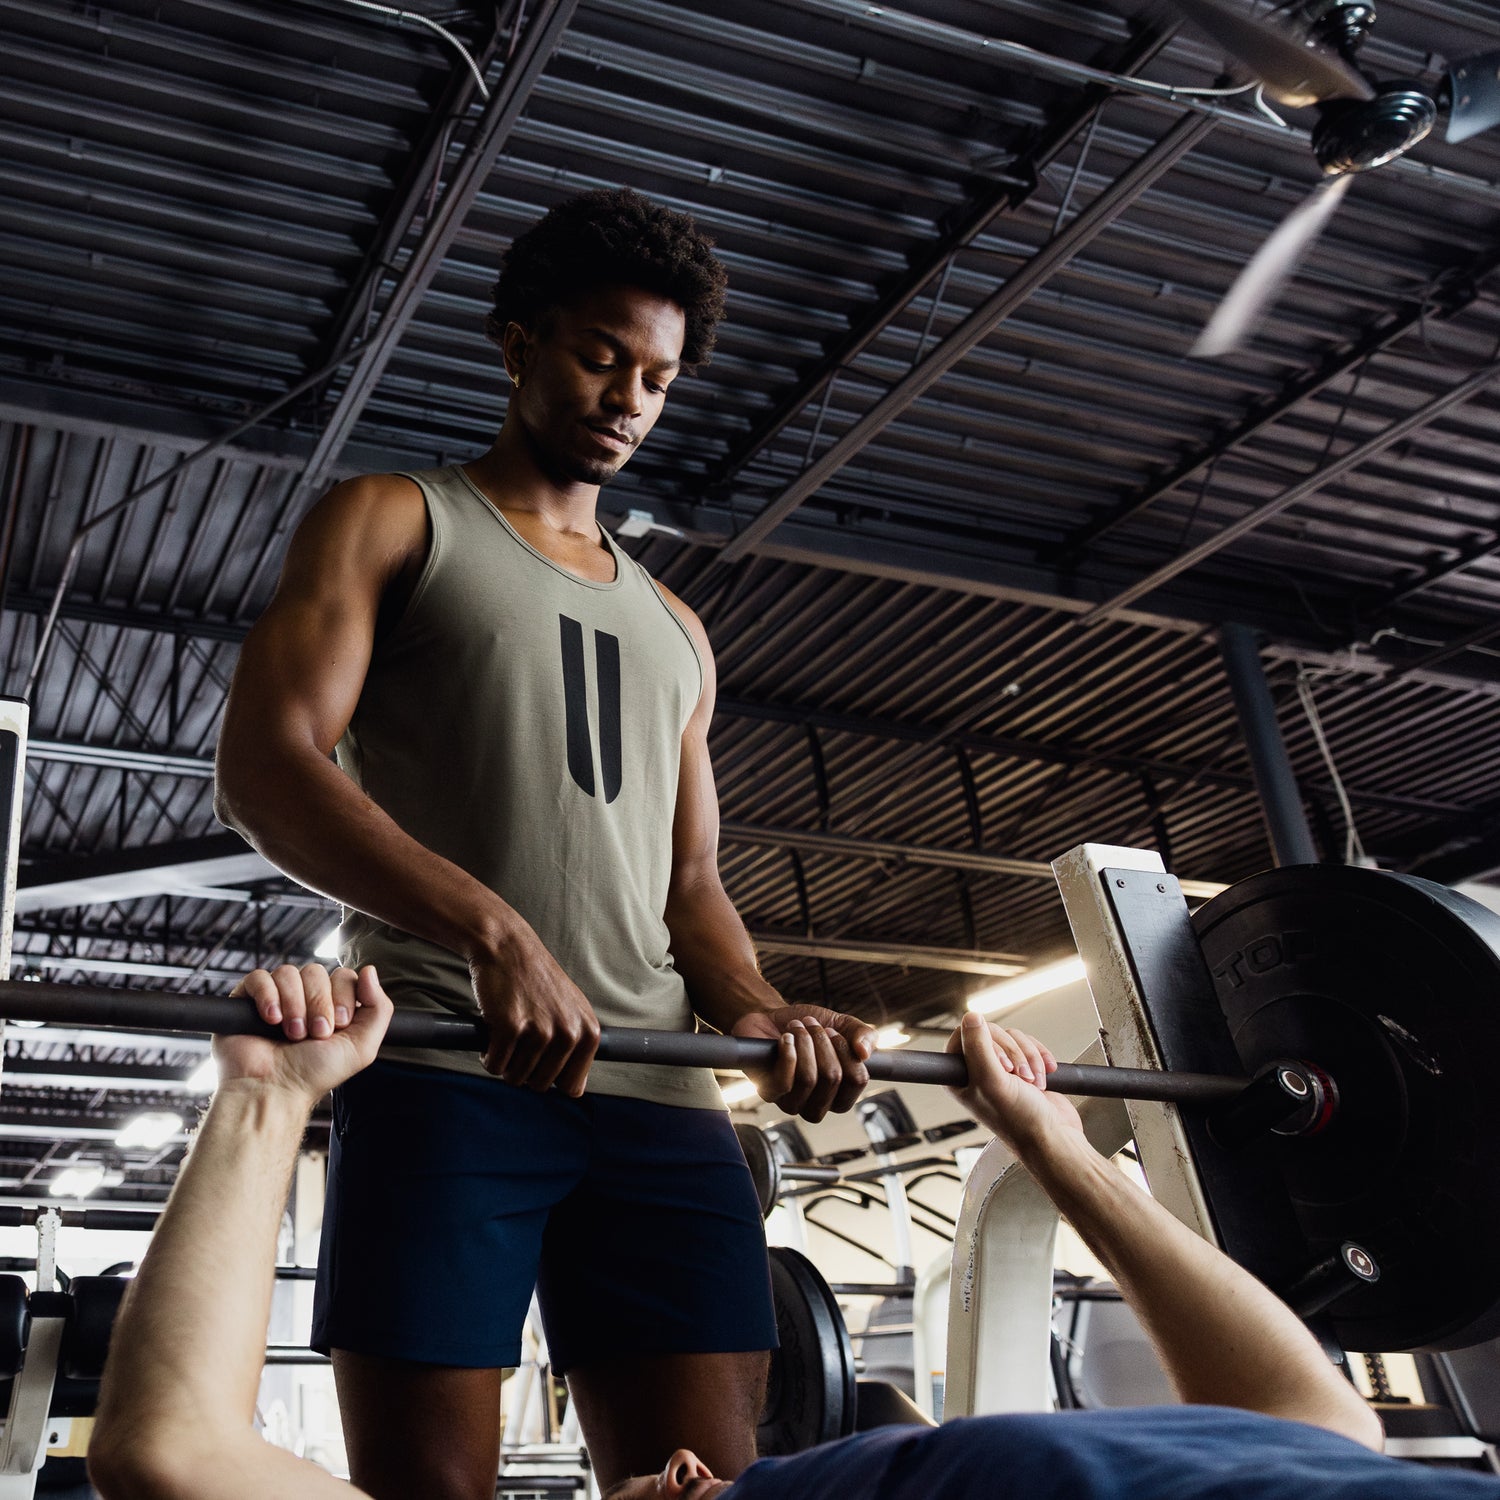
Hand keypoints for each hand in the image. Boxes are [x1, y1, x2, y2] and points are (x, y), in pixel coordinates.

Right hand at [215, 965, 391, 1103]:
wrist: (274, 1091)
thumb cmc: (314, 1074)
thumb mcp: (361, 1046)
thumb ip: (379, 1008)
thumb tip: (370, 970)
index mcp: (330, 1005)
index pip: (343, 975)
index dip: (343, 996)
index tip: (338, 1026)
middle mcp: (303, 998)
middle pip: (316, 971)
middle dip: (318, 1003)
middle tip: (314, 1034)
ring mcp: (275, 998)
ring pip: (288, 973)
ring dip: (294, 1004)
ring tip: (292, 1034)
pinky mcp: (246, 1001)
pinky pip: (258, 977)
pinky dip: (268, 996)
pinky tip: (271, 1020)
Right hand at [470, 928, 599, 1095]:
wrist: (507, 946)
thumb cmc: (536, 981)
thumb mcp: (572, 1010)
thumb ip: (579, 1046)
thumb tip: (576, 1090)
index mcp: (589, 1032)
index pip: (572, 1087)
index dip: (551, 1076)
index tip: (541, 1057)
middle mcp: (569, 1033)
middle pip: (541, 1085)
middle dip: (525, 1069)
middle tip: (519, 1040)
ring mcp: (540, 1031)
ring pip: (515, 1077)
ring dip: (504, 1061)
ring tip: (507, 1031)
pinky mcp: (510, 1027)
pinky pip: (494, 1066)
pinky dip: (487, 1055)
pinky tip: (492, 1031)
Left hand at [732, 1005, 874, 1121]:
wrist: (770, 1017)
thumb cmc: (807, 1026)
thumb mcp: (842, 1024)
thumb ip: (864, 1035)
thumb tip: (865, 1054)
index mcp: (838, 1093)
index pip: (856, 1082)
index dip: (847, 1052)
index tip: (833, 1032)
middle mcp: (817, 1103)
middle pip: (833, 1078)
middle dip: (824, 1043)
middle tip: (812, 1025)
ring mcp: (792, 1101)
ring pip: (808, 1079)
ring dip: (805, 1044)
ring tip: (797, 1028)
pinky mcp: (769, 1092)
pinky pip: (784, 1082)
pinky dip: (788, 1053)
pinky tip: (786, 1038)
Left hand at [945, 1013, 1078, 1153]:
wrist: (1054, 1137)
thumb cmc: (1020, 1120)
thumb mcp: (992, 1081)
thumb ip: (978, 1047)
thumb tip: (970, 1016)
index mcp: (961, 1077)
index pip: (962, 1036)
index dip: (984, 1042)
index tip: (999, 1062)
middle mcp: (979, 1071)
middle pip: (991, 1033)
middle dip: (1012, 1053)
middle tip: (1019, 1075)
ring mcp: (1003, 1070)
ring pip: (1013, 1038)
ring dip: (1028, 1058)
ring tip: (1034, 1081)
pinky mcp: (1024, 1068)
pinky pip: (1030, 1045)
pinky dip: (1039, 1057)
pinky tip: (1045, 1075)